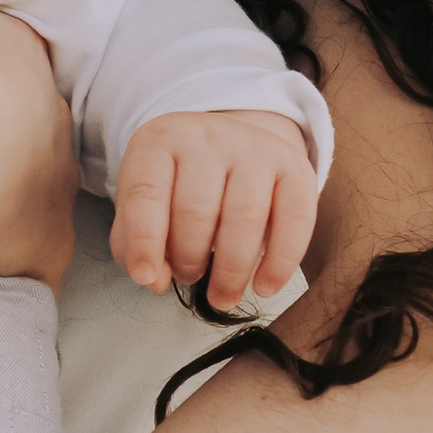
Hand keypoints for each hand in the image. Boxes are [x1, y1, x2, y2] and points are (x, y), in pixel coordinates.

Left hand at [111, 107, 318, 312]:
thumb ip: (137, 243)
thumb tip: (156, 280)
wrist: (234, 145)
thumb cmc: (180, 185)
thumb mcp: (146, 203)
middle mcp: (207, 137)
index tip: (145, 277)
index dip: (144, 240)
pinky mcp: (296, 167)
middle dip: (189, 261)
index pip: (146, 193)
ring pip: (243, 218)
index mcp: (159, 142)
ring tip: (221, 296)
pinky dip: (280, 263)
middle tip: (189, 278)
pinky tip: (264, 287)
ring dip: (230, 271)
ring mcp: (255, 148)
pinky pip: (294, 221)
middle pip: (196, 210)